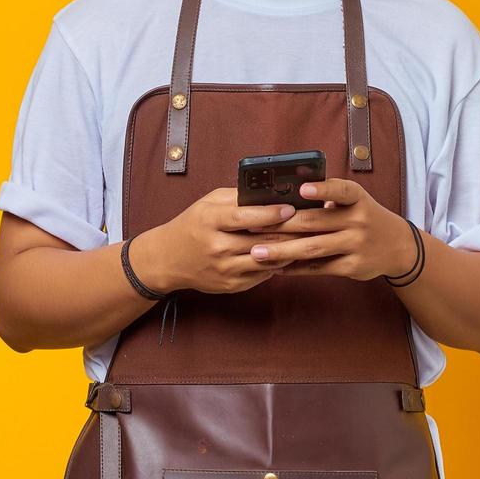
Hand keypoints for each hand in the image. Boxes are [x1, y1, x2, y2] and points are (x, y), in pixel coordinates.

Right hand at [135, 187, 299, 294]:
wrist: (168, 259)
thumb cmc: (192, 225)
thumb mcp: (207, 203)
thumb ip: (236, 198)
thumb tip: (269, 193)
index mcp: (209, 222)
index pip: (243, 217)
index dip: (269, 214)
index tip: (290, 209)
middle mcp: (216, 247)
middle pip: (260, 241)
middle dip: (288, 232)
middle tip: (311, 223)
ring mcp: (224, 269)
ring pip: (266, 260)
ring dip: (289, 250)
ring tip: (306, 238)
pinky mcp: (231, 285)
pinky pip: (262, 275)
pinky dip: (278, 264)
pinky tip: (289, 254)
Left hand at [243, 178, 417, 281]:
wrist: (397, 246)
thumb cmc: (364, 217)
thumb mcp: (354, 202)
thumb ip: (327, 199)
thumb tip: (283, 199)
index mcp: (356, 198)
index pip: (340, 190)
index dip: (322, 189)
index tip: (301, 189)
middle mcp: (358, 220)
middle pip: (314, 222)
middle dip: (281, 225)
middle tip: (253, 228)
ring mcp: (356, 244)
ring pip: (313, 248)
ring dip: (282, 251)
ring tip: (257, 253)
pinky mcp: (353, 266)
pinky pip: (319, 268)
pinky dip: (296, 268)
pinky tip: (277, 267)